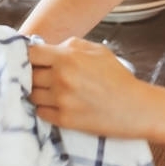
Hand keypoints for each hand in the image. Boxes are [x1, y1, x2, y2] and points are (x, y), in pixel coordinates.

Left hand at [27, 38, 144, 137]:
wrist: (135, 108)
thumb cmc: (117, 77)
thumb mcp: (97, 50)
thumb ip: (70, 45)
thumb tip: (48, 48)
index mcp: (67, 57)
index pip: (31, 53)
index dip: (29, 56)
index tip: (32, 60)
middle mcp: (61, 78)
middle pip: (29, 75)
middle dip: (33, 74)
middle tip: (41, 77)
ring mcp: (61, 100)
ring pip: (32, 94)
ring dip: (37, 92)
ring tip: (49, 92)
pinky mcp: (64, 120)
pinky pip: (40, 112)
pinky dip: (44, 108)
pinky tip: (55, 105)